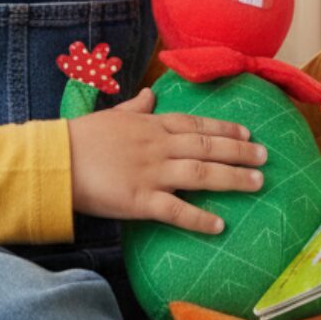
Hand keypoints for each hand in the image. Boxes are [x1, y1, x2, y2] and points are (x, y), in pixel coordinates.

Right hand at [66, 87, 268, 234]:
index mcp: (150, 125)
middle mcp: (157, 146)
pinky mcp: (139, 200)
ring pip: (201, 174)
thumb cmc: (80, 137)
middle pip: (207, 147)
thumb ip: (135, 107)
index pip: (196, 125)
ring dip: (232, 178)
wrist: (55, 160)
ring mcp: (151, 173)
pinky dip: (199, 218)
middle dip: (240, 151)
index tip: (247, 132)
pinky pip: (176, 210)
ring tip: (257, 183)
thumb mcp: (111, 115)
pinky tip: (220, 225)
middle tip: (265, 157)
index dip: (224, 129)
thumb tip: (151, 93)